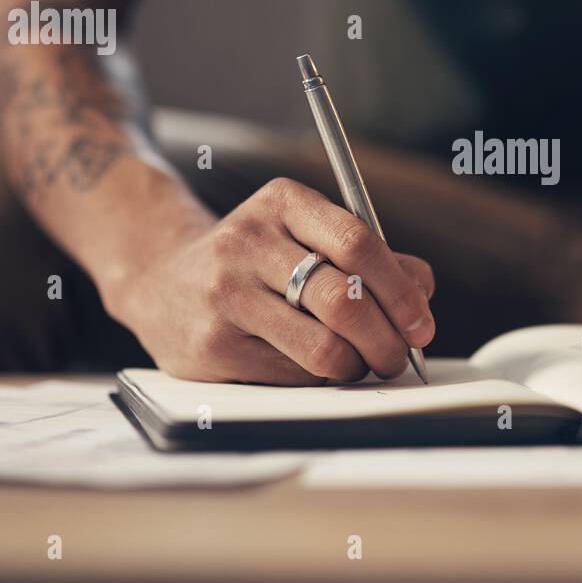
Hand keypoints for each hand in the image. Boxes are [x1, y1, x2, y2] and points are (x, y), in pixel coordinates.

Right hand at [106, 178, 435, 384]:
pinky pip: (291, 375)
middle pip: (344, 301)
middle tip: (399, 355)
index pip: (359, 244)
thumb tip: (422, 288)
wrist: (159, 278)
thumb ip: (367, 255)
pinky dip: (319, 378)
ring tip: (361, 363)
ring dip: (358, 365)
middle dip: (387, 339)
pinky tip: (315, 367)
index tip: (421, 323)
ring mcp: (225, 295)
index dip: (401, 292)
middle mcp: (249, 243)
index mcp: (283, 204)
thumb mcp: (304, 233)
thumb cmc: (254, 258)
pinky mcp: (211, 345)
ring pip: (321, 348)